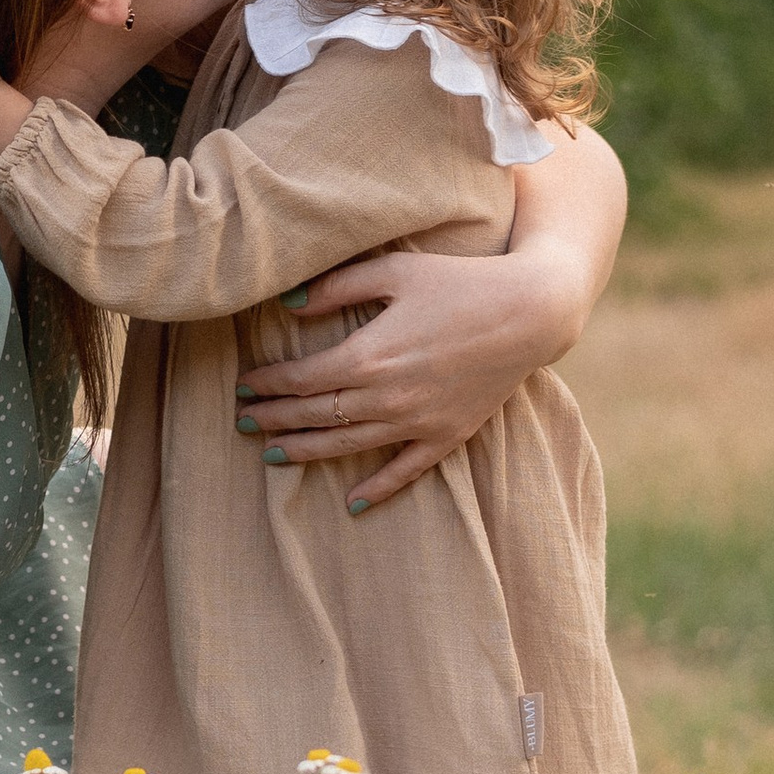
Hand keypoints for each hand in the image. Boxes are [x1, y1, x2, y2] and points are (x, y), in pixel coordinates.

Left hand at [233, 239, 596, 509]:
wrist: (530, 312)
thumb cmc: (460, 281)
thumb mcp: (394, 270)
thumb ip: (335, 288)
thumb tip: (285, 305)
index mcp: (369, 356)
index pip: (301, 380)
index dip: (267, 385)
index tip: (244, 386)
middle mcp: (388, 397)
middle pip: (316, 415)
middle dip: (274, 419)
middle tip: (244, 421)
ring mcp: (418, 422)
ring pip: (348, 447)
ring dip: (306, 452)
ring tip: (273, 455)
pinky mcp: (447, 436)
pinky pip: (405, 471)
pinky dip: (377, 489)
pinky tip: (353, 503)